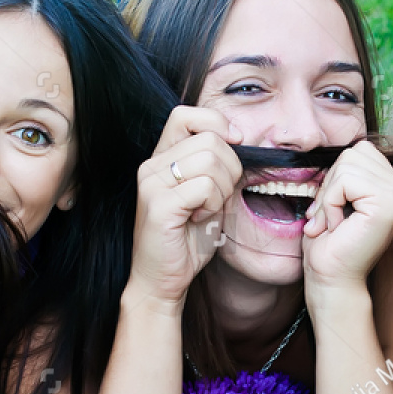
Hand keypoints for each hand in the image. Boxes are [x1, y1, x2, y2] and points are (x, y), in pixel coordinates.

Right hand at [125, 105, 242, 306]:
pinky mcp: (159, 204)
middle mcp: (151, 165)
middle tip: (218, 197)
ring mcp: (152, 183)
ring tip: (207, 210)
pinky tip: (199, 220)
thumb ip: (219, 167)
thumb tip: (241, 141)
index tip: (233, 145)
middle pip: (210, 139)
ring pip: (210, 160)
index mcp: (161, 158)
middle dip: (230, 169)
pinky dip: (213, 205)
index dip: (216, 123)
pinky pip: (205, 187)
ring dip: (223, 190)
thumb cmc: (187, 240)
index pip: (186, 113)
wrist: (162, 280)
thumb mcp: (210, 196)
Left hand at [302, 142, 392, 299]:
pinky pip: (346, 181)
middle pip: (353, 154)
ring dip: (329, 196)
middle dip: (330, 186)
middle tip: (331, 219)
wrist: (331, 278)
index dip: (336, 178)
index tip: (334, 211)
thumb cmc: (331, 243)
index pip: (360, 151)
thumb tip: (350, 145)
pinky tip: (339, 226)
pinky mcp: (389, 204)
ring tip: (336, 223)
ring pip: (347, 165)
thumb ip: (349, 169)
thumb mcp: (338, 195)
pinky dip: (331, 203)